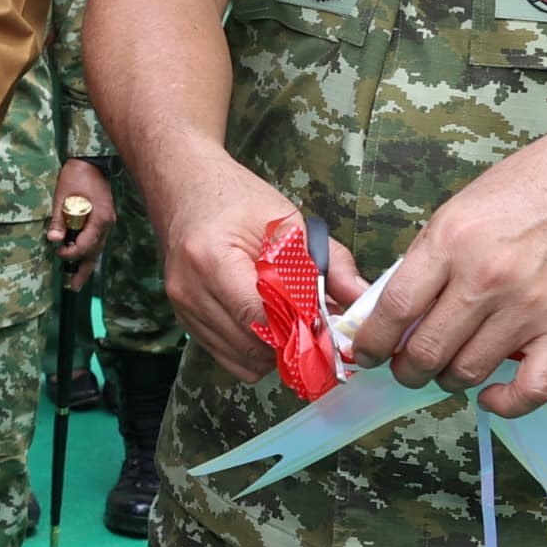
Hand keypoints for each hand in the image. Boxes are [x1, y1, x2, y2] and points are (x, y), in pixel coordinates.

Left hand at [48, 160, 113, 282]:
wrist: (91, 160)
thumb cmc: (76, 175)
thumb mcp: (63, 195)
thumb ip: (59, 219)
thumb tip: (53, 239)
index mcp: (99, 218)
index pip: (86, 245)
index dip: (71, 253)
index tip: (58, 251)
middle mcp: (107, 223)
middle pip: (95, 252)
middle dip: (83, 270)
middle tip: (73, 287)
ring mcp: (107, 221)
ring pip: (98, 248)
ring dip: (87, 263)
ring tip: (78, 280)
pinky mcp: (104, 218)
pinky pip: (98, 240)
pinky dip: (90, 250)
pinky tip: (83, 259)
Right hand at [161, 163, 364, 385]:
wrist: (184, 187)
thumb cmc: (235, 198)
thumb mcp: (288, 221)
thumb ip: (330, 261)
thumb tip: (363, 298)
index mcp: (212, 260)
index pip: (260, 317)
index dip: (298, 326)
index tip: (326, 323)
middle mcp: (190, 291)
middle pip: (252, 345)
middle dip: (291, 341)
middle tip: (316, 323)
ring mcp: (183, 310)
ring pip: (241, 360)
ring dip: (273, 349)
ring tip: (291, 320)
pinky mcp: (185, 321)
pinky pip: (228, 357)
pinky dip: (254, 349)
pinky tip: (267, 323)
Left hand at [350, 144, 546, 417]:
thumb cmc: (517, 197)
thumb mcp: (452, 215)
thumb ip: (423, 266)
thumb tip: (390, 318)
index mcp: (452, 243)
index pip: (395, 309)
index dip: (372, 342)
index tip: (367, 354)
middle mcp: (488, 278)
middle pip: (427, 350)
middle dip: (405, 369)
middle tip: (405, 367)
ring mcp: (528, 307)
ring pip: (468, 371)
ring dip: (447, 380)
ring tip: (446, 369)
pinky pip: (531, 389)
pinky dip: (505, 403)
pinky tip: (490, 395)